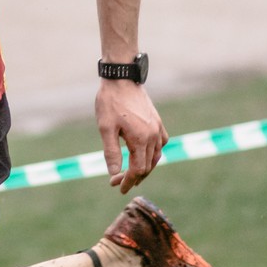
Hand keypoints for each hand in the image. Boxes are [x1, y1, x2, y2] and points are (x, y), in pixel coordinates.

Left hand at [95, 79, 167, 193]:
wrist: (121, 78)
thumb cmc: (110, 102)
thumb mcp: (105, 128)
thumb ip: (111, 152)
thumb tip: (114, 173)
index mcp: (140, 139)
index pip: (138, 169)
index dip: (127, 180)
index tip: (117, 187)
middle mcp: (153, 135)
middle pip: (147, 165)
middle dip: (133, 176)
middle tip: (117, 181)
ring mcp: (157, 128)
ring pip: (156, 156)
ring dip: (145, 167)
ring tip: (131, 173)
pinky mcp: (157, 121)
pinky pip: (161, 143)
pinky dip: (154, 153)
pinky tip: (145, 154)